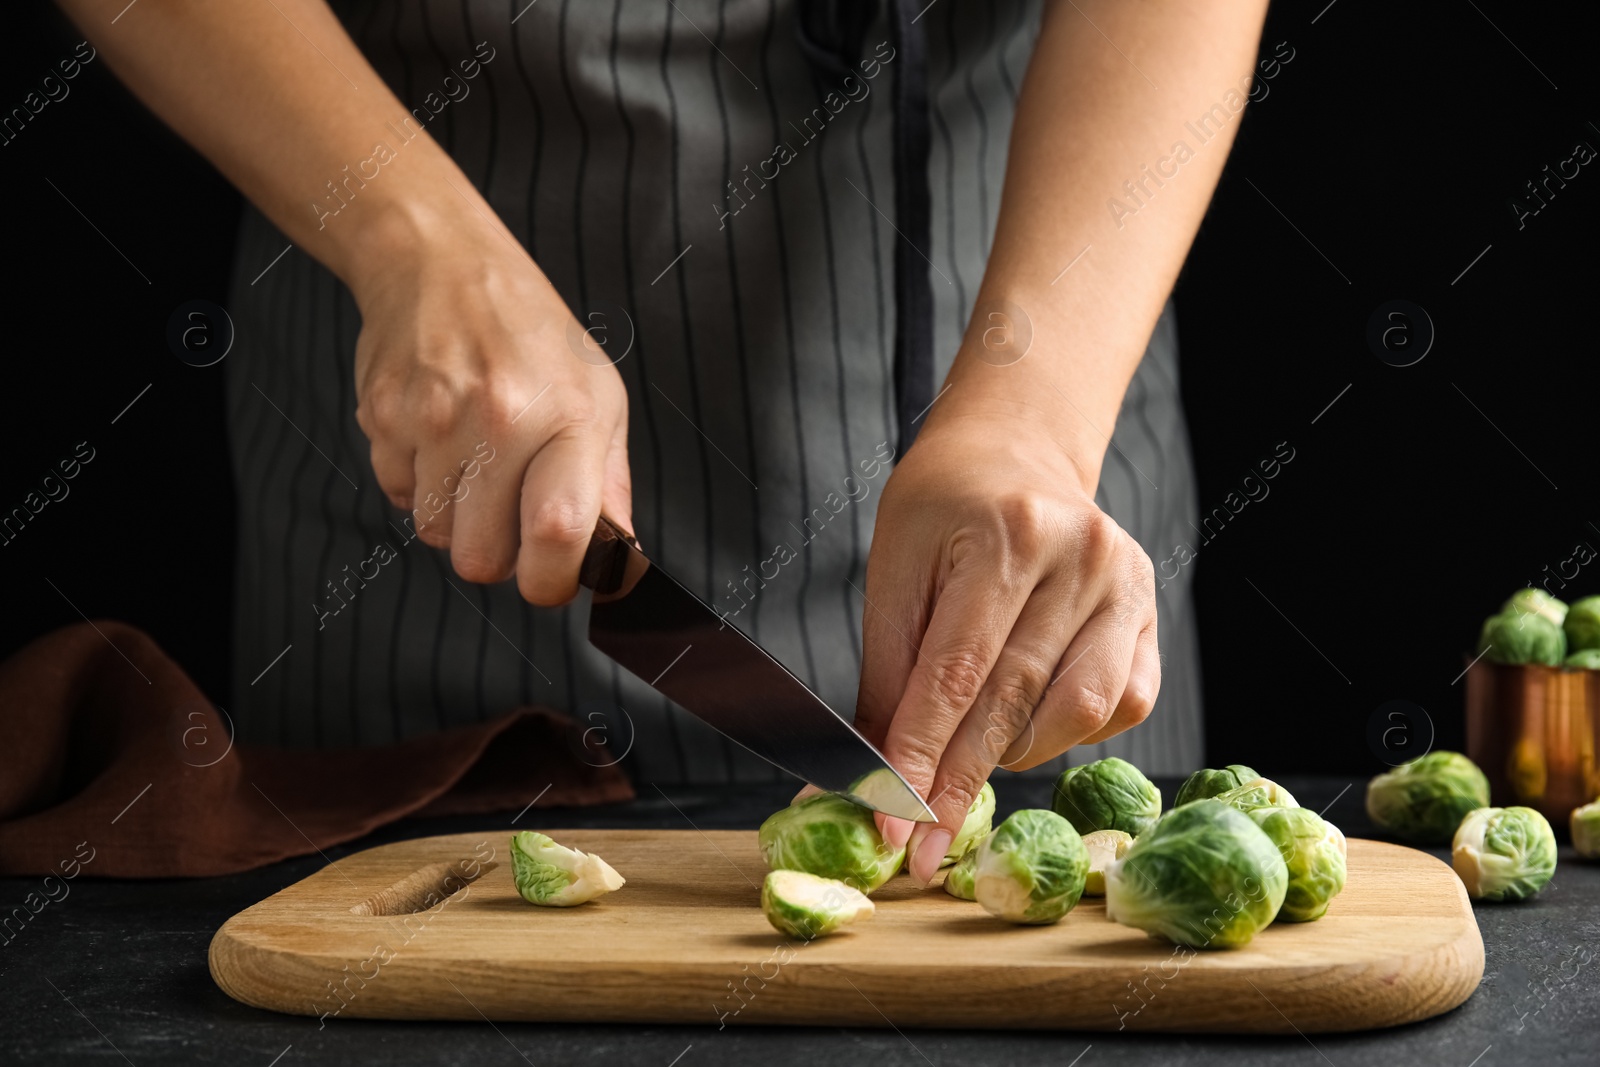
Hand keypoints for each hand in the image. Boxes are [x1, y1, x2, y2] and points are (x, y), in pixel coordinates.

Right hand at [349, 203, 631, 603]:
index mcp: (569, 418)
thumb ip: (609, 486)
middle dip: (494, 550)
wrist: (441, 261)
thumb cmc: (532, 335)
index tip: (549, 580)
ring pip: (432, 532)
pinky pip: (396, 493)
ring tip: (471, 458)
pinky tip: (436, 433)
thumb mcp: (599, 397)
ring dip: (452, 514)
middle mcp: (501, 418)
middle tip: (507, 508)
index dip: (551, 581)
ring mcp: (434, 417)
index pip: (558, 533)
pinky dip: (415, 479)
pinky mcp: (382, 414)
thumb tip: (618, 561)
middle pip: (480, 557)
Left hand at [853, 419, 1158, 885]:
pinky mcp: (1151, 616)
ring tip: (968, 750)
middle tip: (920, 849)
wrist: (1015, 451)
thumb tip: (860, 773)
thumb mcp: (895, 570)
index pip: (957, 672)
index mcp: (1006, 534)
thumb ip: (886, 674)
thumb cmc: (942, 508)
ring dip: (1011, 755)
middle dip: (958, 784)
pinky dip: (1064, 732)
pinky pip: (1117, 706)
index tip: (889, 822)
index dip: (920, 756)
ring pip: (1073, 714)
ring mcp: (1128, 587)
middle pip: (1013, 700)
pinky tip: (1027, 719)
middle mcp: (1082, 557)